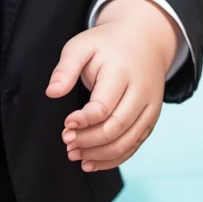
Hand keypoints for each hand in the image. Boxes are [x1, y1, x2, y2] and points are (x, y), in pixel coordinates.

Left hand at [46, 0, 179, 172]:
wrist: (143, 40)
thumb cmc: (107, 44)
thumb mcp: (82, 45)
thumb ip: (66, 68)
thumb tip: (52, 92)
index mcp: (122, 72)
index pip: (104, 106)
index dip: (84, 120)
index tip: (66, 124)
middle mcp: (141, 92)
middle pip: (116, 127)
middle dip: (88, 140)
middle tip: (66, 141)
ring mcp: (150, 108)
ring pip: (127, 142)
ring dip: (99, 154)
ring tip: (75, 154)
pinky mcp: (151, 119)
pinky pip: (135, 146)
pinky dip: (114, 159)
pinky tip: (93, 161)